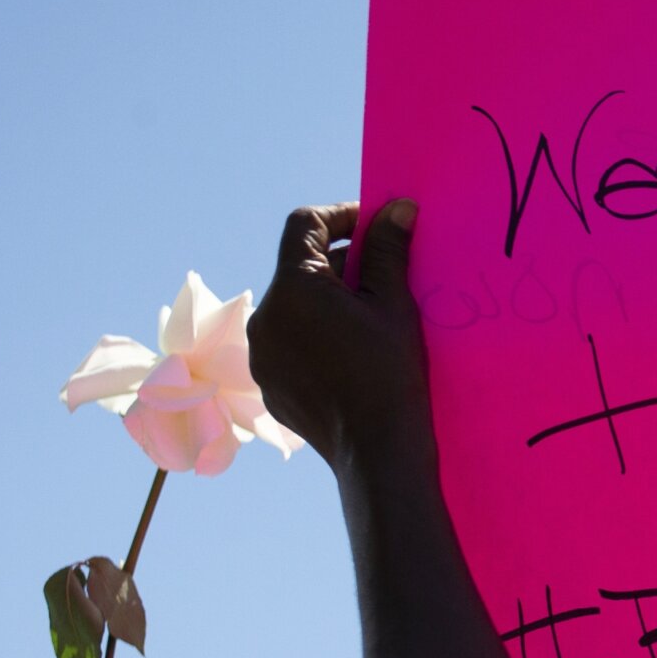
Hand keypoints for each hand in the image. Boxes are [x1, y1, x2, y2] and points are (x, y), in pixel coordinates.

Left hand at [248, 201, 430, 474]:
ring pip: (292, 307)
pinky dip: (316, 335)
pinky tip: (351, 354)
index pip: (304, 224)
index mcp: (292, 287)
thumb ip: (387, 249)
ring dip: (326, 300)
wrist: (374, 449)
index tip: (374, 224)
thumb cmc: (388, 370)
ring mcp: (260, 353)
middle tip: (385, 274)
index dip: (341, 215)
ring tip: (370, 318)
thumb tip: (396, 208)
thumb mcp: (394, 303)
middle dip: (340, 262)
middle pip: (299, 267)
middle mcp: (264, 316)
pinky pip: (288, 342)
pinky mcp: (267, 384)